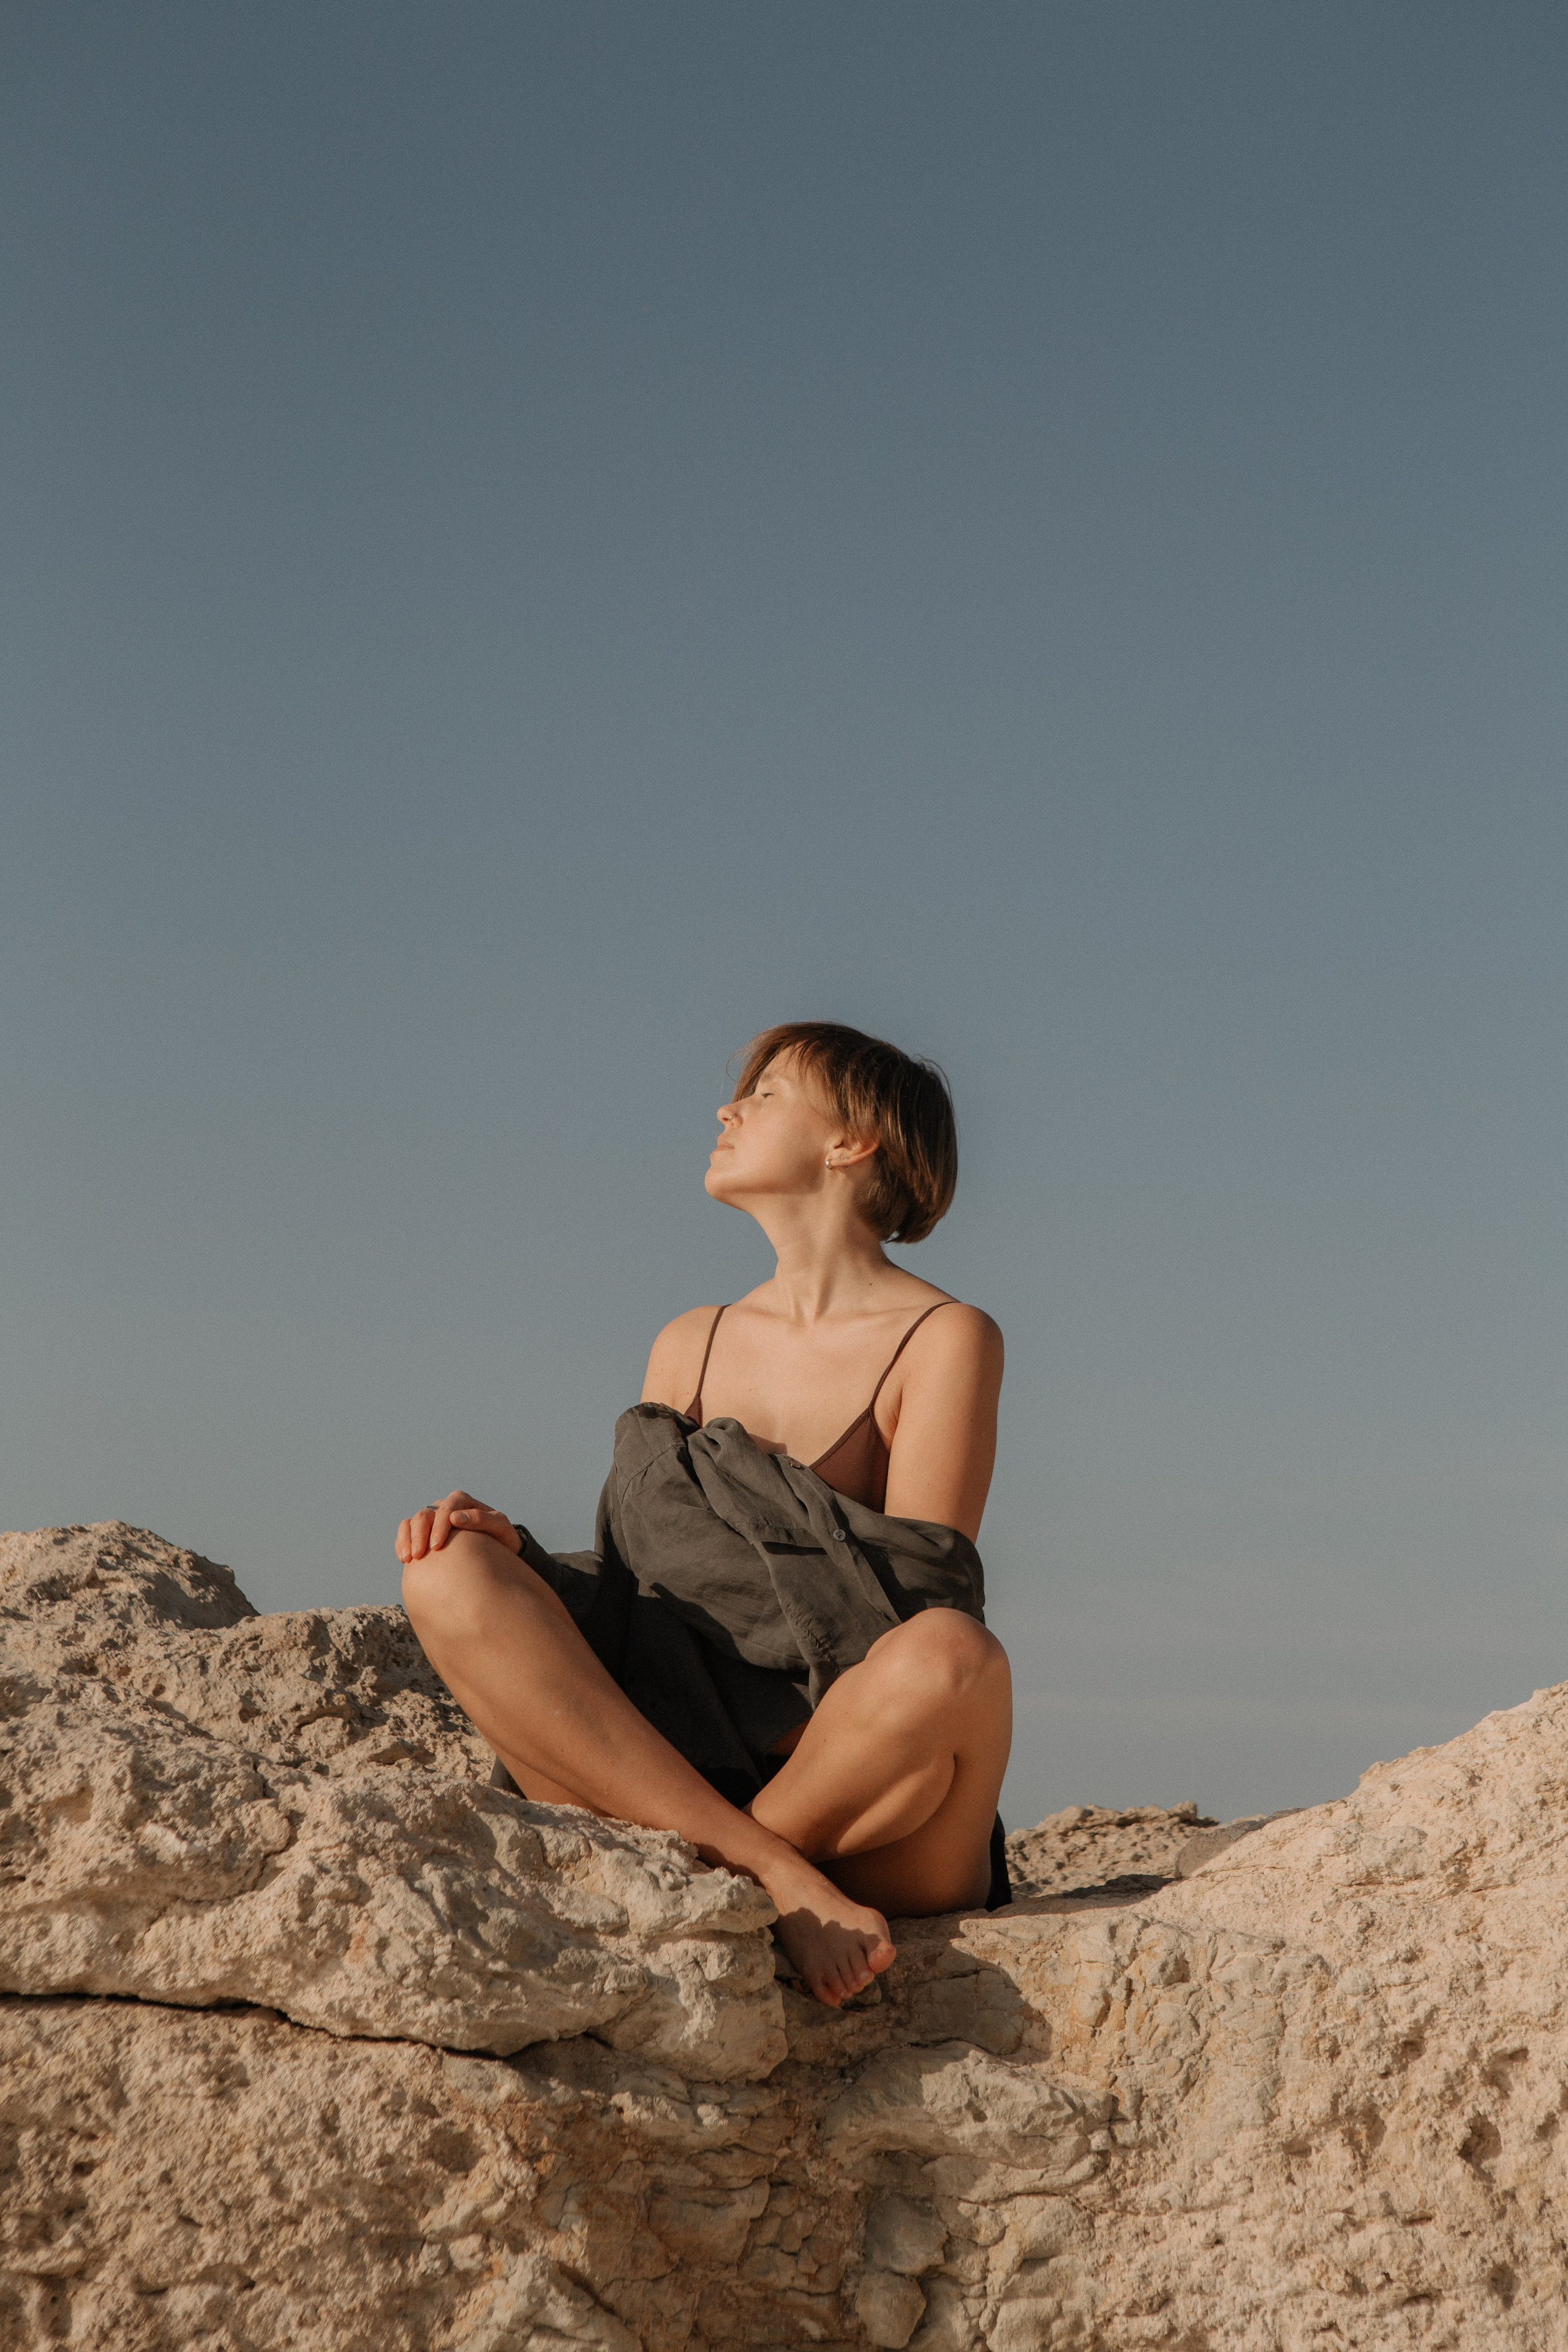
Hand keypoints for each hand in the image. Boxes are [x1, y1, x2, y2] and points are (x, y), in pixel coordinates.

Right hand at [396, 1490, 522, 1564]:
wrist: (497, 1551)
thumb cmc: (501, 1537)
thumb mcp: (500, 1527)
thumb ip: (482, 1519)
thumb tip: (455, 1517)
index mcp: (461, 1501)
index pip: (446, 1508)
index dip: (439, 1526)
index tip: (436, 1546)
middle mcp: (444, 1507)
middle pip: (425, 1514)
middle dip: (419, 1534)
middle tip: (419, 1555)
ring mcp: (433, 1519)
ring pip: (412, 1522)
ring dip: (407, 1539)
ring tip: (408, 1558)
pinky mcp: (424, 1532)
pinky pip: (406, 1533)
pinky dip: (402, 1543)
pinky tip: (404, 1559)